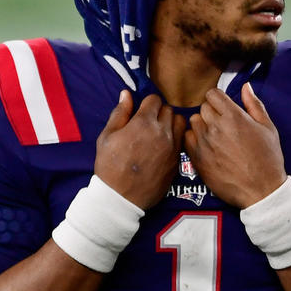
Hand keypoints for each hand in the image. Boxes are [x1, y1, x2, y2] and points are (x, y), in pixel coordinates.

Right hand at [94, 91, 183, 208]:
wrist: (121, 196)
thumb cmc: (110, 165)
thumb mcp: (107, 136)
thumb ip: (119, 113)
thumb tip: (126, 94)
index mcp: (143, 122)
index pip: (154, 99)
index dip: (147, 104)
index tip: (140, 112)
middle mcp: (162, 132)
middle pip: (169, 109)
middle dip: (159, 112)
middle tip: (148, 122)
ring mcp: (173, 146)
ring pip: (180, 122)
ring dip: (171, 122)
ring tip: (159, 131)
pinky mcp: (178, 159)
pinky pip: (183, 139)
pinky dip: (176, 137)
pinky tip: (164, 144)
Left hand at [184, 83, 285, 208]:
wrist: (260, 190)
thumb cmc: (268, 159)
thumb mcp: (268, 128)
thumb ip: (254, 104)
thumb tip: (246, 86)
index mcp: (234, 116)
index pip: (213, 94)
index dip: (219, 99)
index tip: (225, 107)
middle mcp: (216, 127)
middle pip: (203, 107)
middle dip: (212, 111)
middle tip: (223, 123)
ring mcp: (204, 143)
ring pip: (193, 121)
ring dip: (202, 124)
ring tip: (215, 135)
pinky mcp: (197, 158)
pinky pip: (187, 138)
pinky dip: (195, 139)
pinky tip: (207, 145)